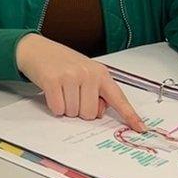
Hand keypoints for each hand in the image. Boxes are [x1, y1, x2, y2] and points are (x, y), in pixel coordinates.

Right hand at [15, 34, 145, 130]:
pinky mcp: (53, 81)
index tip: (140, 128)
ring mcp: (71, 76)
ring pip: (73, 113)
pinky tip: (53, 91)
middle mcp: (88, 74)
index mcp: (100, 73)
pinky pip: (58, 108)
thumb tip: (99, 112)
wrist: (37, 49)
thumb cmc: (62, 63)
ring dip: (65, 107)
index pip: (118, 97)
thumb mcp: (85, 72)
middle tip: (72, 94)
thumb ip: (97, 91)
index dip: (130, 115)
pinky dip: (54, 105)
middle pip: (90, 114)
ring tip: (62, 90)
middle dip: (79, 110)